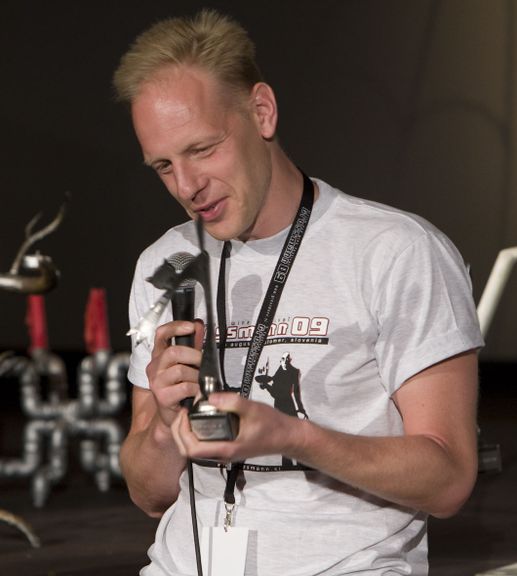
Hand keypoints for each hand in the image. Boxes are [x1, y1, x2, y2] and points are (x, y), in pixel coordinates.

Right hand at [145, 319, 203, 429]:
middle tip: (202, 362)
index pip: (161, 334)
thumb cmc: (180, 387)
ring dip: (196, 375)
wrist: (173, 414)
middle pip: (174, 352)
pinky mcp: (162, 396)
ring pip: (181, 370)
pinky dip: (196, 388)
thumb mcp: (187, 362)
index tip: (191, 326)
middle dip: (194, 355)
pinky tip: (197, 391)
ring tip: (200, 381)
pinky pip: (185, 387)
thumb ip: (193, 344)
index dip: (176, 327)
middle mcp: (154, 367)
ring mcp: (156, 382)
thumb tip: (199, 325)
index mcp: (159, 355)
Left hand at [171, 393, 304, 462]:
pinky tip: (201, 416)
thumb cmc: (271, 424)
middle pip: (188, 451)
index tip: (185, 413)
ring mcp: (224, 452)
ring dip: (186, 433)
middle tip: (182, 412)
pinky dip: (196, 432)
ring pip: (195, 449)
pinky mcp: (227, 446)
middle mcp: (222, 454)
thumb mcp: (253, 409)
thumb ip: (232, 402)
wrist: (287, 436)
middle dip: (179, 433)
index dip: (182, 433)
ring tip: (189, 413)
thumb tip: (210, 397)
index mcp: (226, 449)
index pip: (192, 450)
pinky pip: (204, 444)